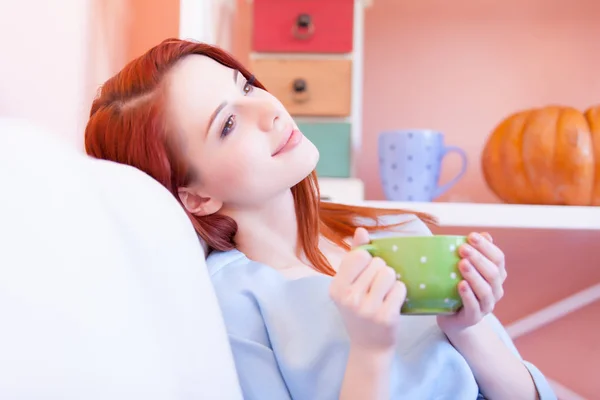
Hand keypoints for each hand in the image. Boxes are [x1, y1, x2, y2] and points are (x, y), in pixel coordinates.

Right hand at [329, 228, 405, 352]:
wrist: (368, 346)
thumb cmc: (359, 310)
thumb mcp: (349, 285)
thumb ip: (354, 256)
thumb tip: (361, 230)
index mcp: (336, 288)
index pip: (359, 256)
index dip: (368, 261)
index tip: (366, 273)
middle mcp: (349, 298)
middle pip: (377, 264)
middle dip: (380, 271)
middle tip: (375, 288)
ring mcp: (367, 308)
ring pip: (389, 274)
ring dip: (391, 281)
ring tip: (385, 293)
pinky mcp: (386, 316)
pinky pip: (400, 288)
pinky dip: (400, 293)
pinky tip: (392, 303)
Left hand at [437, 232, 506, 334]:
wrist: (452, 317)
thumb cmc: (458, 286)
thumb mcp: (465, 268)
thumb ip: (474, 253)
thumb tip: (484, 234)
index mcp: (497, 276)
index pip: (498, 258)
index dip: (486, 247)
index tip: (471, 236)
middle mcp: (496, 290)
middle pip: (493, 273)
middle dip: (478, 259)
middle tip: (463, 248)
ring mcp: (486, 306)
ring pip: (485, 290)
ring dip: (474, 275)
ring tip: (462, 264)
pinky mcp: (474, 318)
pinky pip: (473, 307)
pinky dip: (468, 295)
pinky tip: (461, 285)